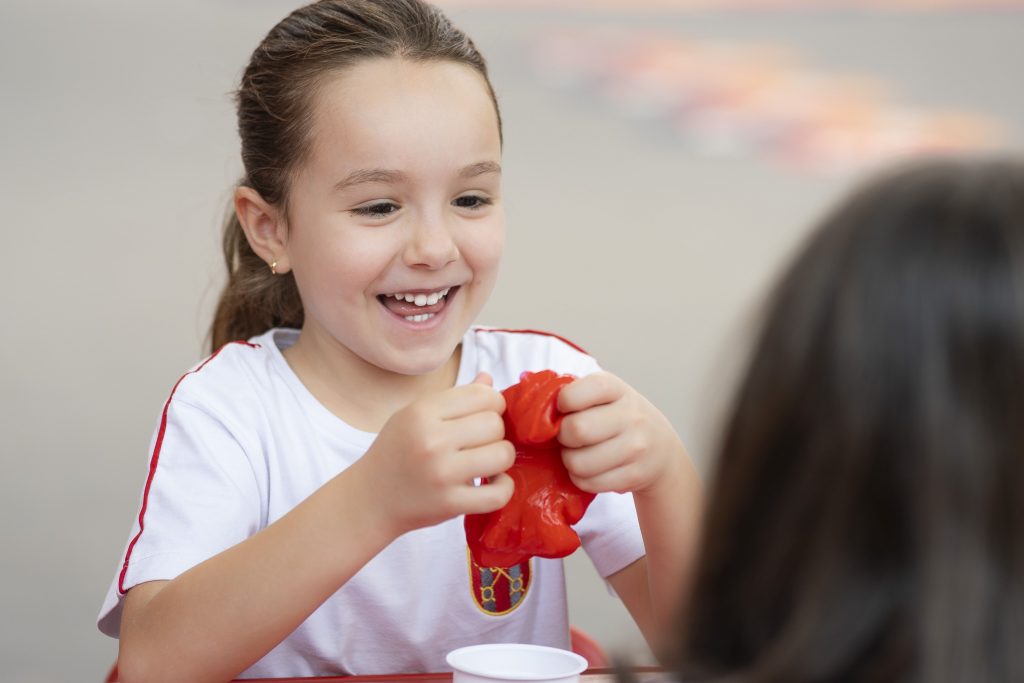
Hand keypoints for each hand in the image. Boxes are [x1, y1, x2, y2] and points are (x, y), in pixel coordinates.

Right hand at [357, 373, 515, 536]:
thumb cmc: (396, 453)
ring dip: (501, 459)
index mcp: (422, 412)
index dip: (492, 405)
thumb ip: (454, 399)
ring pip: (503, 454)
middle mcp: (431, 440)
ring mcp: (441, 474)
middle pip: (495, 424)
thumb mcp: (414, 417)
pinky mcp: (450, 504)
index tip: (482, 418)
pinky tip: (491, 484)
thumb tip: (488, 380)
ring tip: (486, 463)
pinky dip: (504, 488)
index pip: (482, 395)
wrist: (370, 500)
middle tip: (479, 444)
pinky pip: (499, 493)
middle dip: (495, 434)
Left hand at [557, 372, 686, 498]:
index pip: (573, 395)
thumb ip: (574, 395)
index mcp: (615, 388)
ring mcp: (636, 446)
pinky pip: (588, 483)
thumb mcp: (604, 396)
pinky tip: (591, 469)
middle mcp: (631, 415)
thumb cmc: (619, 417)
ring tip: (580, 454)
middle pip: (575, 430)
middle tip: (570, 438)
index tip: (565, 410)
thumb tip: (530, 406)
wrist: (661, 448)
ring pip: (578, 463)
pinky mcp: (635, 475)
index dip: (561, 404)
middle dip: (563, 438)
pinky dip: (582, 479)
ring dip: (570, 461)